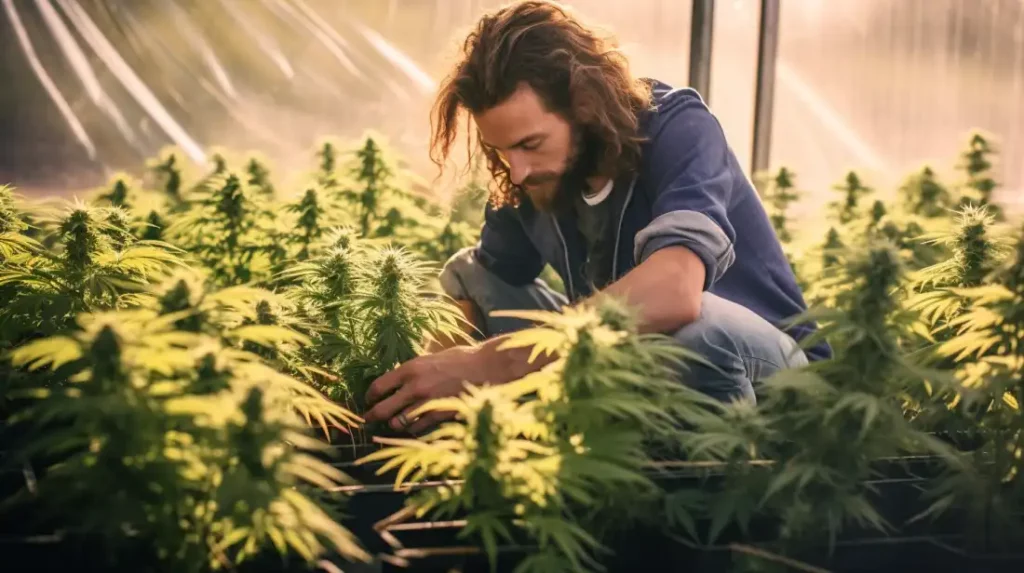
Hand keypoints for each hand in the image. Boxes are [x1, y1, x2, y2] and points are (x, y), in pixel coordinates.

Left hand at [363, 346, 490, 434]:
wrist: (485, 368)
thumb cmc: (460, 359)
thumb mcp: (430, 357)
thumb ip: (413, 370)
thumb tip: (397, 379)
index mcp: (410, 369)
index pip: (378, 387)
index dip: (369, 396)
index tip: (368, 400)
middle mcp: (414, 387)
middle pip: (382, 410)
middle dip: (372, 416)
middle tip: (369, 419)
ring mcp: (427, 403)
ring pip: (398, 424)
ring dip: (394, 424)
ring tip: (394, 423)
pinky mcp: (439, 415)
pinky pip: (417, 428)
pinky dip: (413, 428)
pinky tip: (414, 425)